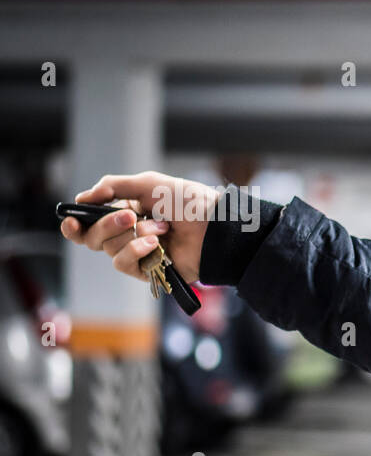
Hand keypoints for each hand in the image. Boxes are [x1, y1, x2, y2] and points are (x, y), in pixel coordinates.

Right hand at [58, 171, 217, 285]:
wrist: (216, 227)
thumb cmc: (190, 203)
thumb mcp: (149, 184)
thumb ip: (113, 186)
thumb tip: (81, 198)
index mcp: (126, 212)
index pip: (89, 223)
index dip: (75, 225)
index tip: (70, 220)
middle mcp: (129, 233)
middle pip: (93, 237)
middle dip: (107, 225)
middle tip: (131, 217)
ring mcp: (139, 253)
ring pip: (109, 249)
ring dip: (133, 236)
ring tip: (162, 229)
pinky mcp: (149, 270)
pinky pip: (124, 264)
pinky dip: (136, 251)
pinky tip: (156, 245)